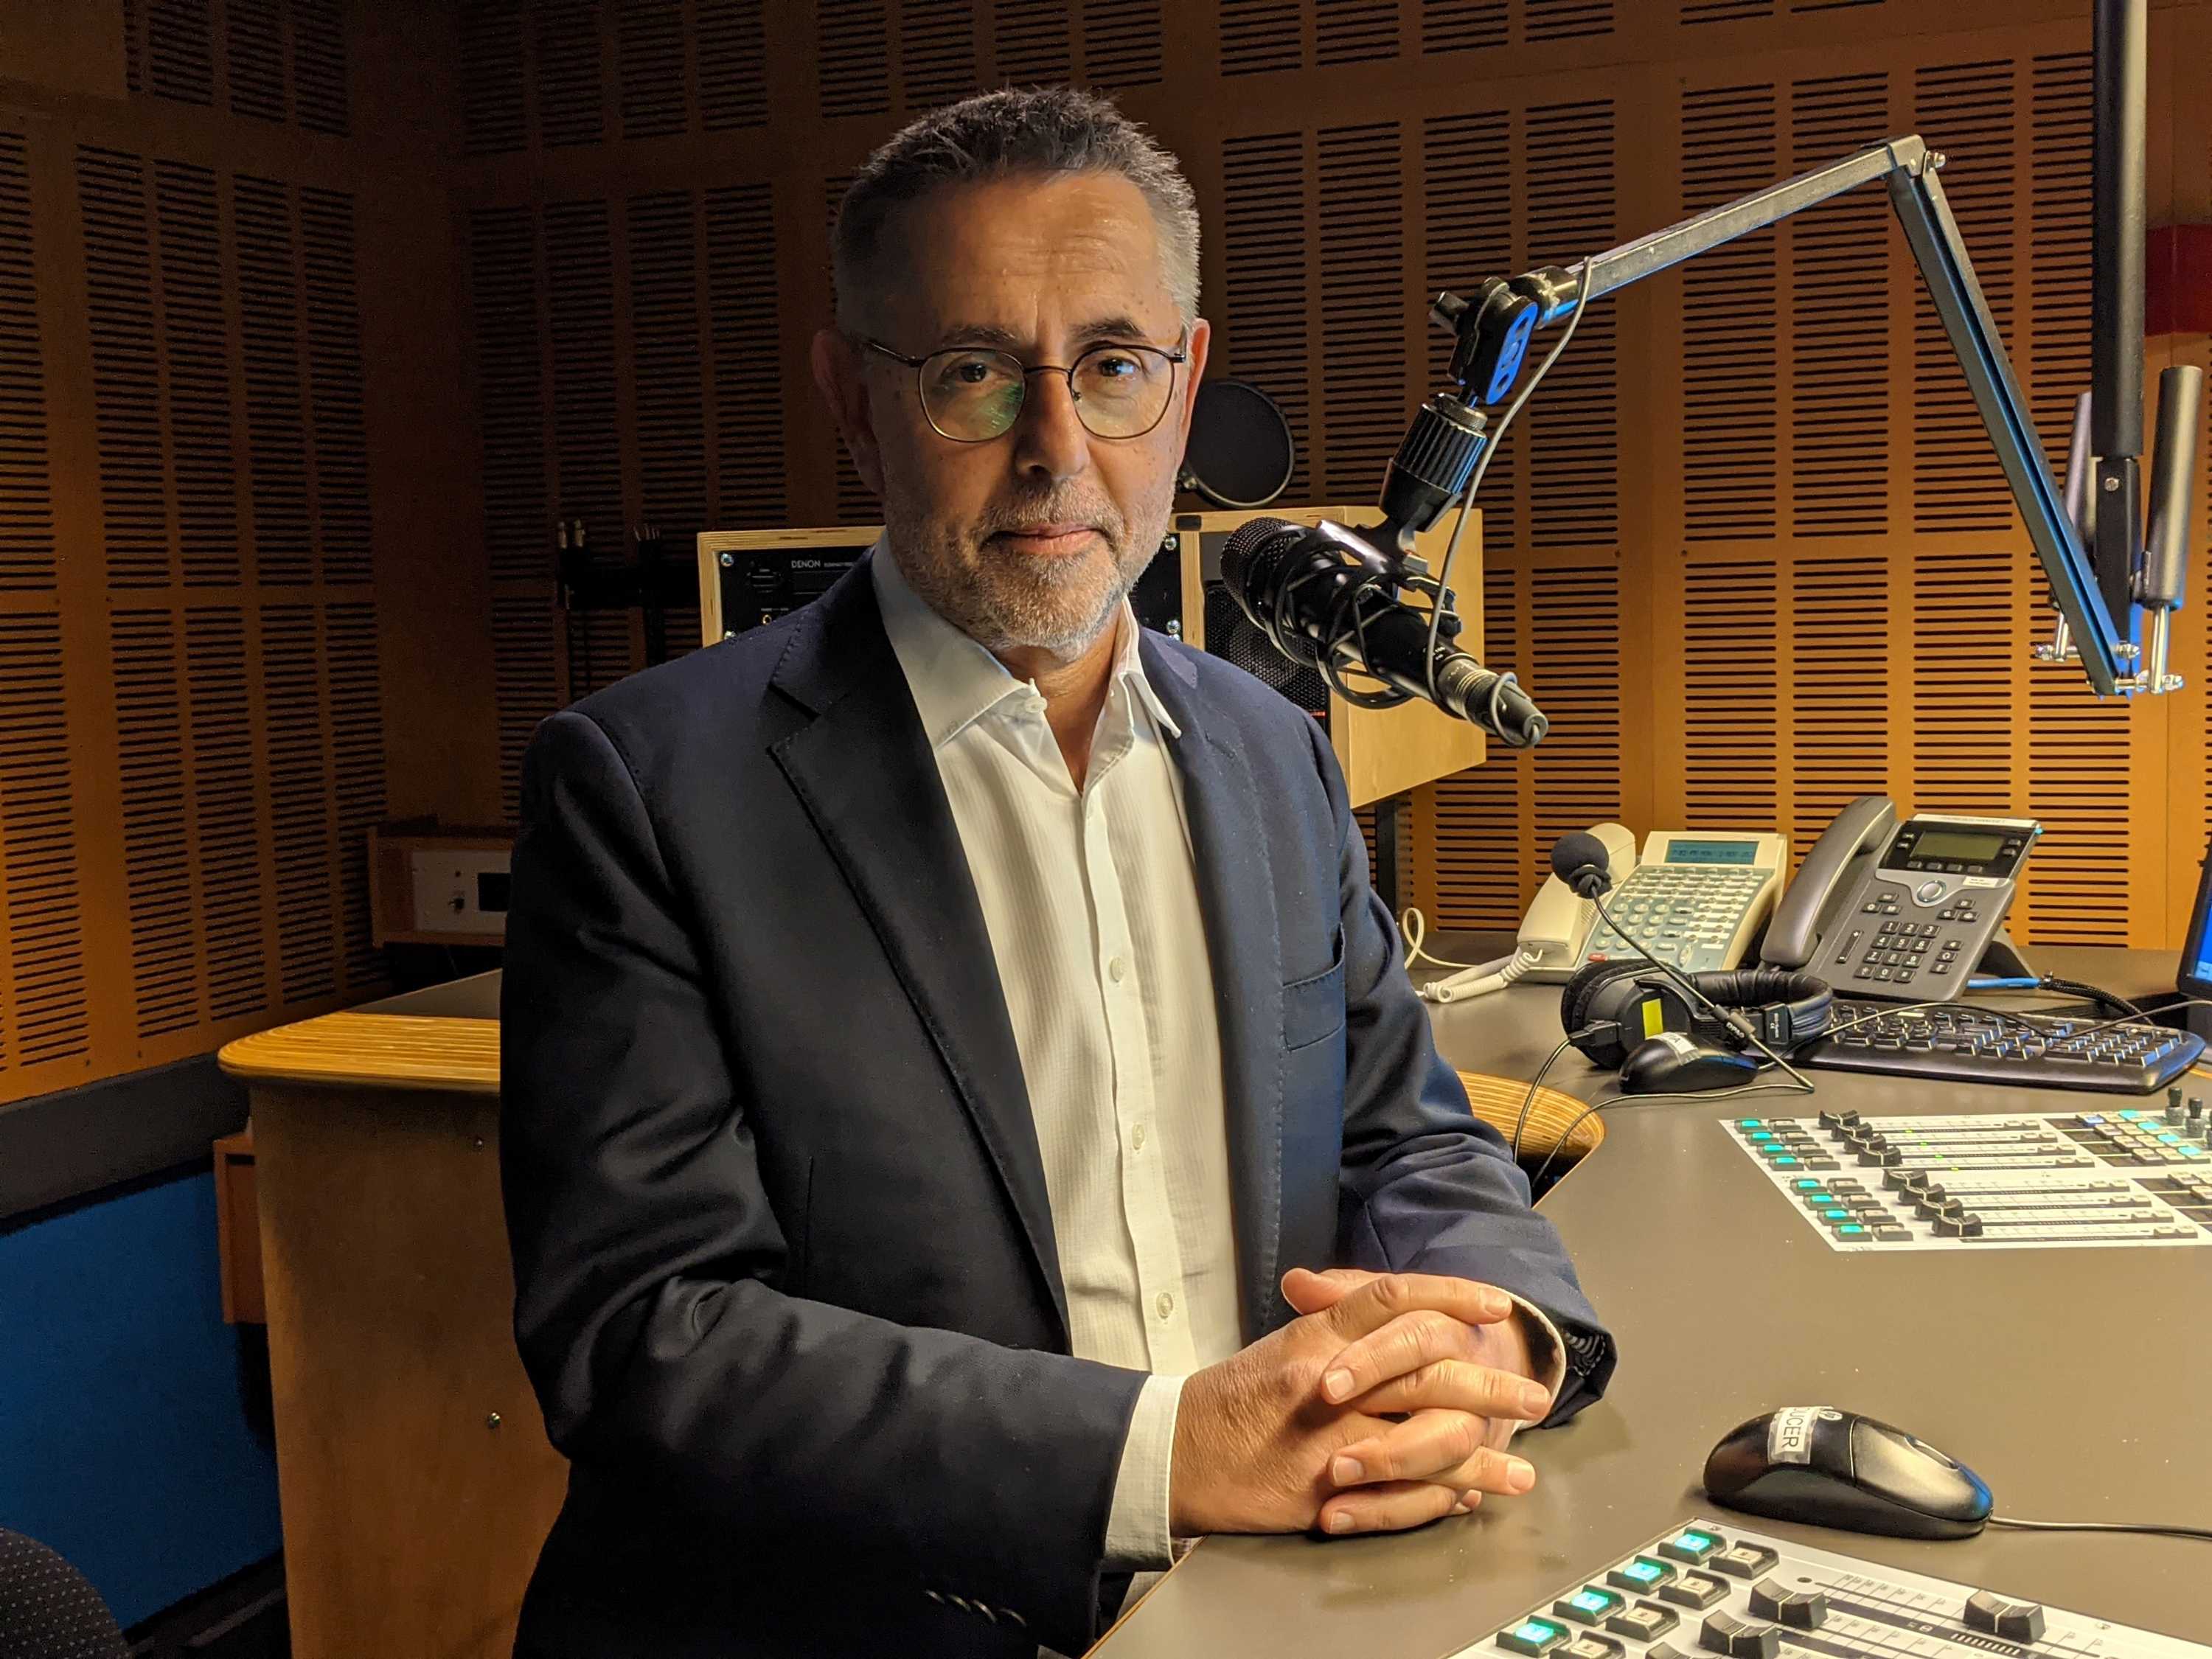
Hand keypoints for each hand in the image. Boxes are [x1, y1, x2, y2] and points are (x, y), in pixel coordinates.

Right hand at [1170, 1271, 1547, 1539]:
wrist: (1176, 1453)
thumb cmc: (1230, 1400)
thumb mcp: (1282, 1347)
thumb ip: (1333, 1321)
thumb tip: (1393, 1308)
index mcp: (1317, 1336)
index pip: (1393, 1299)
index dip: (1450, 1295)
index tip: (1499, 1305)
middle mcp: (1328, 1378)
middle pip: (1426, 1368)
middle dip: (1489, 1382)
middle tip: (1534, 1396)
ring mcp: (1329, 1437)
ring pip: (1425, 1437)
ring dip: (1482, 1454)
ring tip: (1521, 1468)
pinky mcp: (1324, 1490)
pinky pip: (1399, 1492)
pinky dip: (1441, 1495)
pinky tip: (1470, 1497)